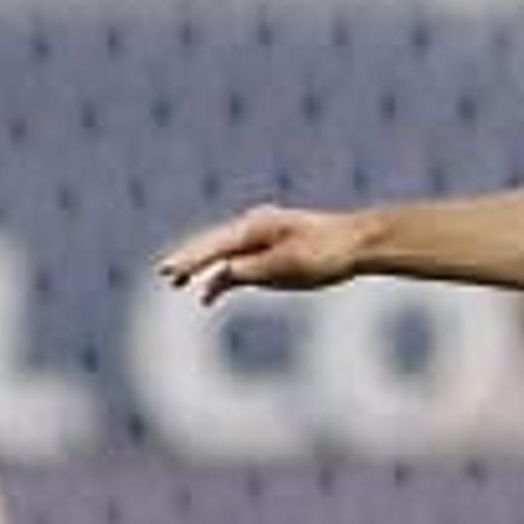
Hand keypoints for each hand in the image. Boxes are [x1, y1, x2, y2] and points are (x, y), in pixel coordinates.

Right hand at [156, 204, 363, 304]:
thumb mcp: (290, 263)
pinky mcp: (273, 258)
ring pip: (224, 257)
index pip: (215, 243)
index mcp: (257, 226)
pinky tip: (209, 298)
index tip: (169, 270)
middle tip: (164, 274)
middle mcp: (255, 232)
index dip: (191, 258)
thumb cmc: (327, 251)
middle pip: (214, 246)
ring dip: (203, 271)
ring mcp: (263, 244)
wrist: (359, 245)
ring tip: (176, 283)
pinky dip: (224, 280)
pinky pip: (240, 268)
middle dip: (189, 260)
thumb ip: (255, 268)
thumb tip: (225, 272)